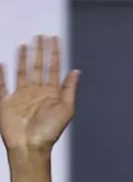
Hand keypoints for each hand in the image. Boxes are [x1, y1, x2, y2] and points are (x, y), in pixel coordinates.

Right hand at [0, 36, 80, 153]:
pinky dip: (1, 74)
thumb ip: (69, 89)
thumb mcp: (66, 109)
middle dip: (40, 51)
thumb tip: (76, 71)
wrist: (30, 146)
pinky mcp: (5, 102)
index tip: (55, 39)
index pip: (53, 68)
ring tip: (26, 44)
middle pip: (38, 66)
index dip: (54, 53)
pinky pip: (2, 85)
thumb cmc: (49, 131)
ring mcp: (20, 96)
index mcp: (51, 93)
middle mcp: (36, 92)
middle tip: (41, 36)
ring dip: (23, 58)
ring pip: (22, 72)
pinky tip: (3, 63)